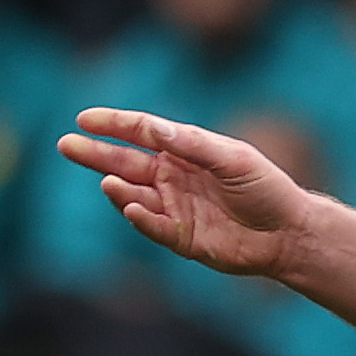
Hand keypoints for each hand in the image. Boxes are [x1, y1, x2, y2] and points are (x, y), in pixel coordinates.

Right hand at [57, 108, 317, 279]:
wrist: (289, 233)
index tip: (84, 118)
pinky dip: (140, 219)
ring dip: (118, 189)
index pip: (142, 133)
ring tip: (107, 181)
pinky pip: (153, 226)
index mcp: (185, 152)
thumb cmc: (266, 189)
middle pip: (125, 163)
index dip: (114, 125)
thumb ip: (192, 144)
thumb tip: (153, 128)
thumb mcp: (233, 159)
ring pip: (134, 196)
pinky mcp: (181, 237)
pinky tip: (129, 207)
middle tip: (66, 144)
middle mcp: (173, 177)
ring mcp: (174, 208)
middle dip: (96, 154)